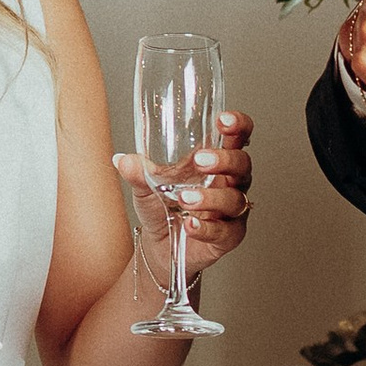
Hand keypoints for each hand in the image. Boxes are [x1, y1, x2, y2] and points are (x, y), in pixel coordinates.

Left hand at [113, 109, 253, 273]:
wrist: (160, 246)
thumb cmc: (162, 208)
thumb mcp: (145, 187)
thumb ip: (137, 173)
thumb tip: (122, 159)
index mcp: (216, 162)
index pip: (237, 137)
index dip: (238, 126)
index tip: (223, 120)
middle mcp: (230, 183)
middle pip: (242, 164)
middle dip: (224, 160)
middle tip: (200, 161)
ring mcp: (232, 211)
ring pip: (234, 199)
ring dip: (210, 198)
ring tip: (184, 198)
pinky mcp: (228, 236)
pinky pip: (225, 231)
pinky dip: (206, 228)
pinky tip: (190, 224)